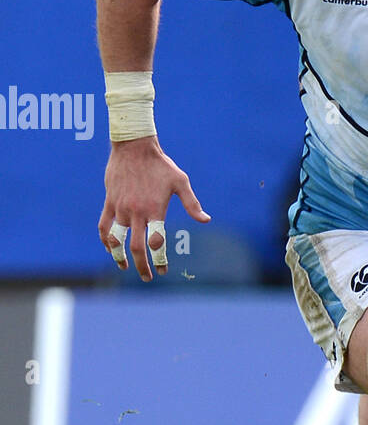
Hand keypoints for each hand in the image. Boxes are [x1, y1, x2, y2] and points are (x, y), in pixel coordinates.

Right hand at [98, 136, 210, 281]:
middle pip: (136, 247)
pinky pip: (103, 226)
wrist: (134, 147)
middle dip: (141, 266)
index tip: (163, 270)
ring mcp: (120, 208)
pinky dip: (105, 240)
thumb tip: (206, 220)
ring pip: (117, 240)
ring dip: (120, 257)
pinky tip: (109, 249)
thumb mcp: (180, 181)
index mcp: (155, 209)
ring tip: (124, 267)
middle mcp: (136, 212)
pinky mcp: (109, 202)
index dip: (159, 259)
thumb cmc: (161, 165)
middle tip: (147, 277)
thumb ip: (192, 203)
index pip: (156, 242)